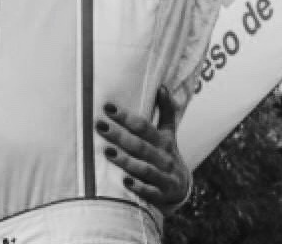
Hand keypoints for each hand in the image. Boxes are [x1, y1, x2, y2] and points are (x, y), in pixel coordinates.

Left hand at [96, 86, 190, 213]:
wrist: (182, 189)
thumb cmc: (166, 154)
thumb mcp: (168, 133)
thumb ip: (166, 111)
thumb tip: (162, 87)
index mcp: (163, 140)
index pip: (143, 126)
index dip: (126, 116)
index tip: (107, 106)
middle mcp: (164, 158)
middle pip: (140, 145)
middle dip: (120, 135)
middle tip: (99, 125)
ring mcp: (164, 177)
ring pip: (144, 168)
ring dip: (126, 160)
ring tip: (107, 151)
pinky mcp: (162, 195)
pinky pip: (150, 192)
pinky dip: (139, 187)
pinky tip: (124, 181)